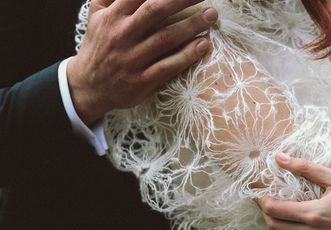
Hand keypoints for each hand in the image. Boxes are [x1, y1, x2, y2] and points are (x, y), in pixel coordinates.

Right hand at [67, 0, 217, 125]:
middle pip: (156, 10)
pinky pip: (168, 66)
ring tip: (211, 15)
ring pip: (166, 38)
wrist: (88, 86)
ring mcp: (132, 59)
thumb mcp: (97, 16)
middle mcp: (122, 35)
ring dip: (191, 25)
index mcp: (113, 16)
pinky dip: (187, 55)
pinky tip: (203, 45)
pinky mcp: (142, 80)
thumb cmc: (99, 46)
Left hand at [257, 155, 330, 229]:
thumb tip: (280, 158)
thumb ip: (306, 168)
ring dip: (277, 227)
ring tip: (283, 212)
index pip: (274, 210)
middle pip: (274, 227)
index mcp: (315, 214)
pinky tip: (298, 225)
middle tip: (269, 200)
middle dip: (266, 212)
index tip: (261, 191)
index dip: (262, 200)